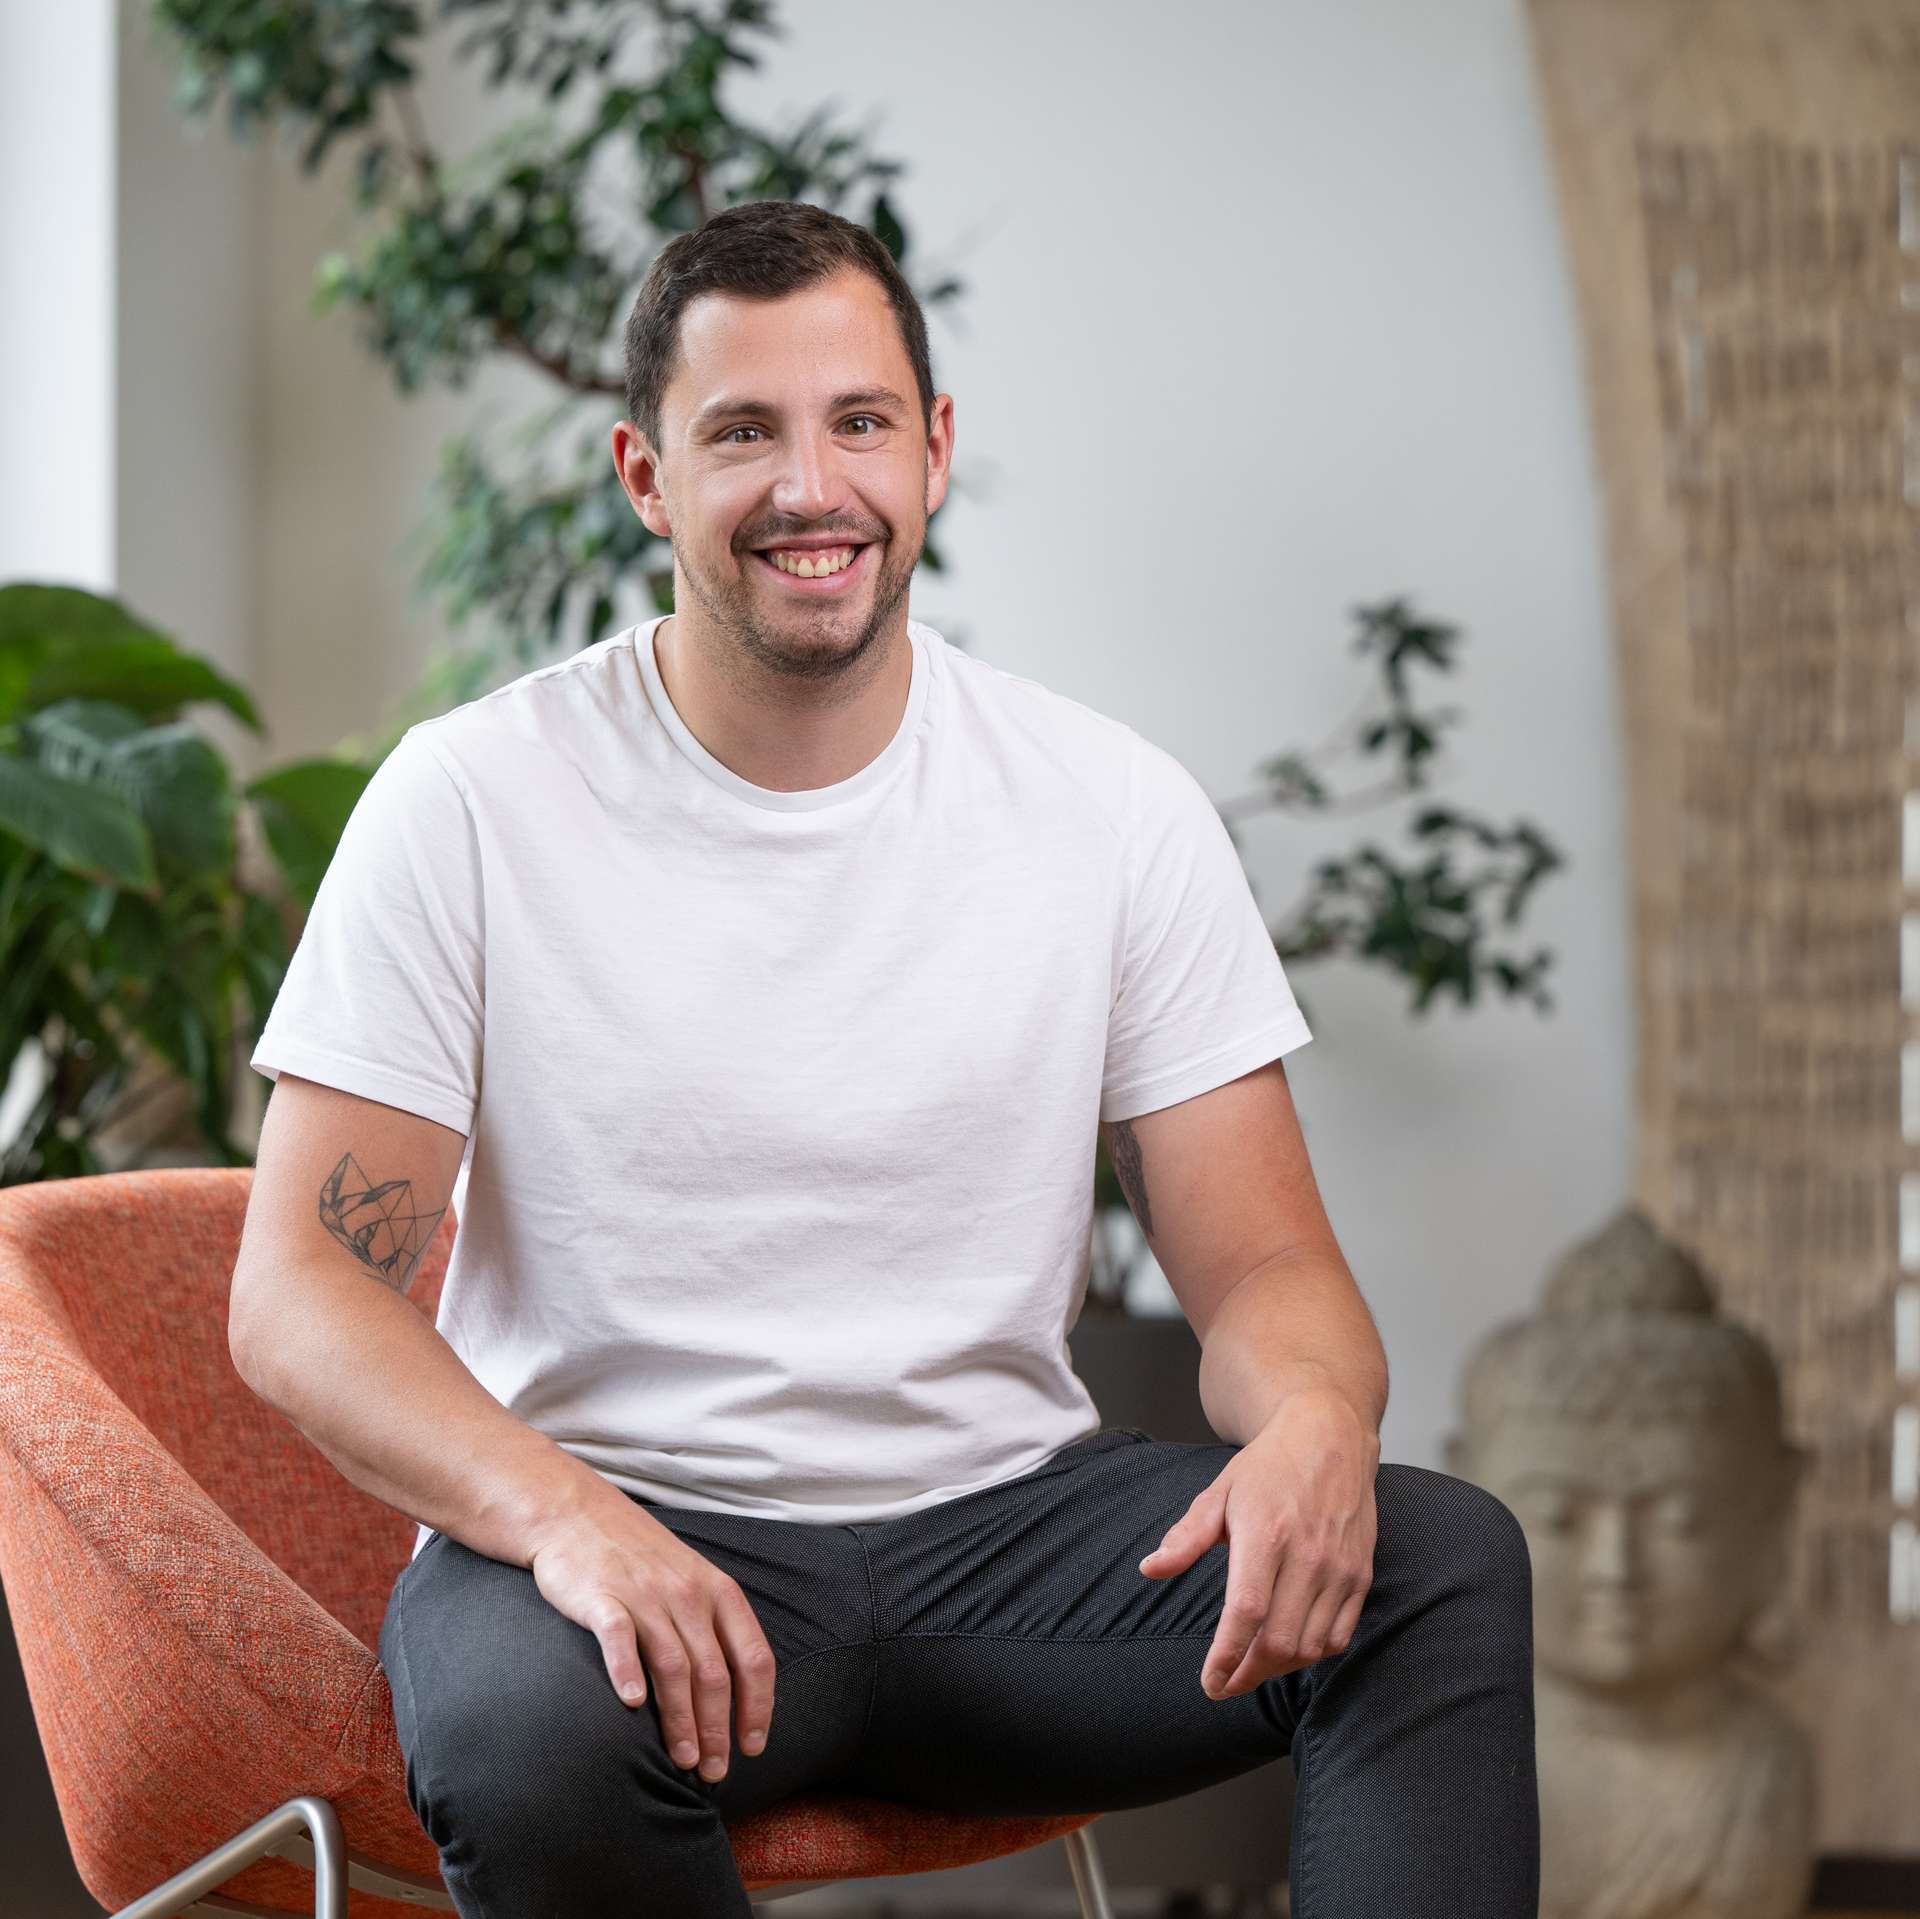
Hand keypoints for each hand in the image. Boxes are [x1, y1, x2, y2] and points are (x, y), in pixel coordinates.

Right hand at [528, 1500, 775, 1783]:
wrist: (577, 1514)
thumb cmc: (638, 1559)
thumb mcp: (690, 1580)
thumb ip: (711, 1628)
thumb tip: (734, 1693)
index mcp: (717, 1591)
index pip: (753, 1656)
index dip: (758, 1706)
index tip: (752, 1746)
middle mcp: (687, 1593)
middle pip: (714, 1672)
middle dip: (717, 1728)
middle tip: (712, 1770)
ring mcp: (644, 1594)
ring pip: (674, 1665)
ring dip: (681, 1719)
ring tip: (682, 1759)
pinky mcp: (601, 1597)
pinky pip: (619, 1637)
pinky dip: (627, 1670)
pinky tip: (632, 1704)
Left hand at [1140, 1391, 1378, 1698]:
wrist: (1329, 1438)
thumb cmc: (1268, 1467)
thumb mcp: (1219, 1492)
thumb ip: (1186, 1536)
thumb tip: (1150, 1569)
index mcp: (1267, 1533)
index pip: (1247, 1611)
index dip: (1227, 1656)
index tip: (1210, 1682)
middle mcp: (1308, 1555)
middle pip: (1280, 1641)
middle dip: (1248, 1674)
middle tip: (1224, 1681)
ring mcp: (1340, 1568)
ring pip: (1311, 1647)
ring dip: (1278, 1668)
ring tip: (1251, 1666)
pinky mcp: (1360, 1575)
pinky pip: (1339, 1636)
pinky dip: (1312, 1655)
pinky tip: (1287, 1650)